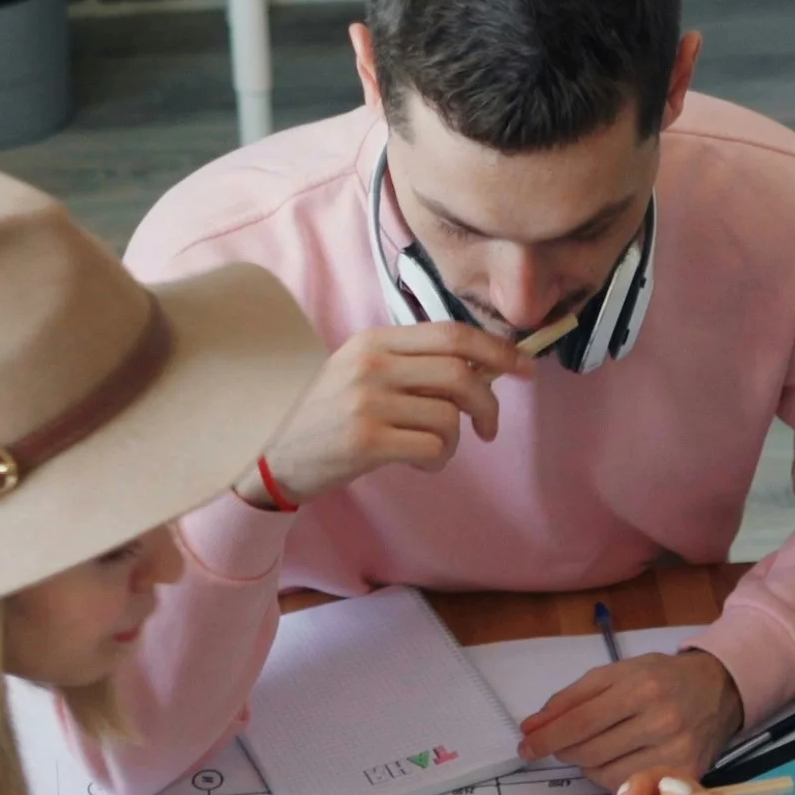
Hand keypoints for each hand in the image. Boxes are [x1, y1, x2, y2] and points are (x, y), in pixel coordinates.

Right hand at [254, 323, 529, 505]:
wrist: (271, 452)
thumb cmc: (326, 415)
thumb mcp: (363, 372)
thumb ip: (414, 365)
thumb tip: (483, 367)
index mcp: (375, 340)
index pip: (452, 334)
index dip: (497, 349)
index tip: (524, 368)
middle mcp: (372, 364)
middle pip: (460, 373)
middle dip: (488, 403)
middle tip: (488, 427)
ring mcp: (367, 402)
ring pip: (449, 415)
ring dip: (455, 440)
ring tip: (434, 449)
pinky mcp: (365, 441)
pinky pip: (433, 446)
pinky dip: (438, 459)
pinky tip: (419, 461)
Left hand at [519, 651, 744, 786]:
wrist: (718, 690)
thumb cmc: (662, 679)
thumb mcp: (617, 673)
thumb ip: (571, 698)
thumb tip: (531, 727)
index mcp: (641, 688)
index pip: (579, 722)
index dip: (546, 738)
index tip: (525, 747)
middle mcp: (661, 721)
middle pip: (589, 751)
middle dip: (563, 750)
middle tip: (557, 744)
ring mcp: (675, 752)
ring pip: (605, 774)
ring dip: (585, 765)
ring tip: (591, 748)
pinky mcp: (684, 775)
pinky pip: (628, 787)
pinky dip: (608, 777)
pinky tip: (612, 760)